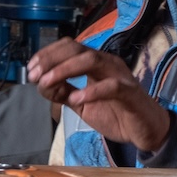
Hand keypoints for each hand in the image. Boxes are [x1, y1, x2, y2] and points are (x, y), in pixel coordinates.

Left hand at [27, 37, 170, 151]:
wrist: (146, 130)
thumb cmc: (115, 113)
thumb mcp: (81, 104)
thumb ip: (63, 93)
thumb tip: (41, 84)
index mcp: (95, 63)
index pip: (68, 46)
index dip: (47, 54)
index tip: (30, 69)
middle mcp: (107, 63)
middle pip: (76, 48)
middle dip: (51, 59)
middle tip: (34, 75)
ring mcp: (120, 75)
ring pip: (91, 60)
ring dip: (65, 69)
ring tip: (47, 82)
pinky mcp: (131, 93)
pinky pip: (111, 86)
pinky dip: (90, 92)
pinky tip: (75, 100)